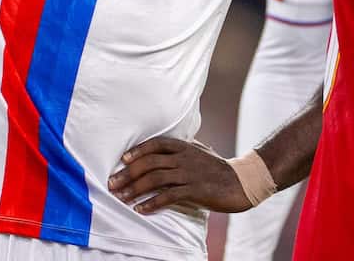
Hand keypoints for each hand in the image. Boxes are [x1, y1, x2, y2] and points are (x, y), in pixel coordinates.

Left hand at [108, 137, 253, 214]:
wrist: (241, 181)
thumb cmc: (217, 167)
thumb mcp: (199, 151)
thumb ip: (182, 148)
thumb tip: (163, 148)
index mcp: (184, 146)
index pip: (156, 144)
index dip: (137, 151)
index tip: (122, 160)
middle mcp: (184, 158)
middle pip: (150, 163)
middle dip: (128, 173)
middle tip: (112, 183)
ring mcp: (189, 174)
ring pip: (155, 179)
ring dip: (135, 189)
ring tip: (121, 198)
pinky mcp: (195, 190)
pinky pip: (169, 196)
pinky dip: (153, 203)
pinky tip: (141, 209)